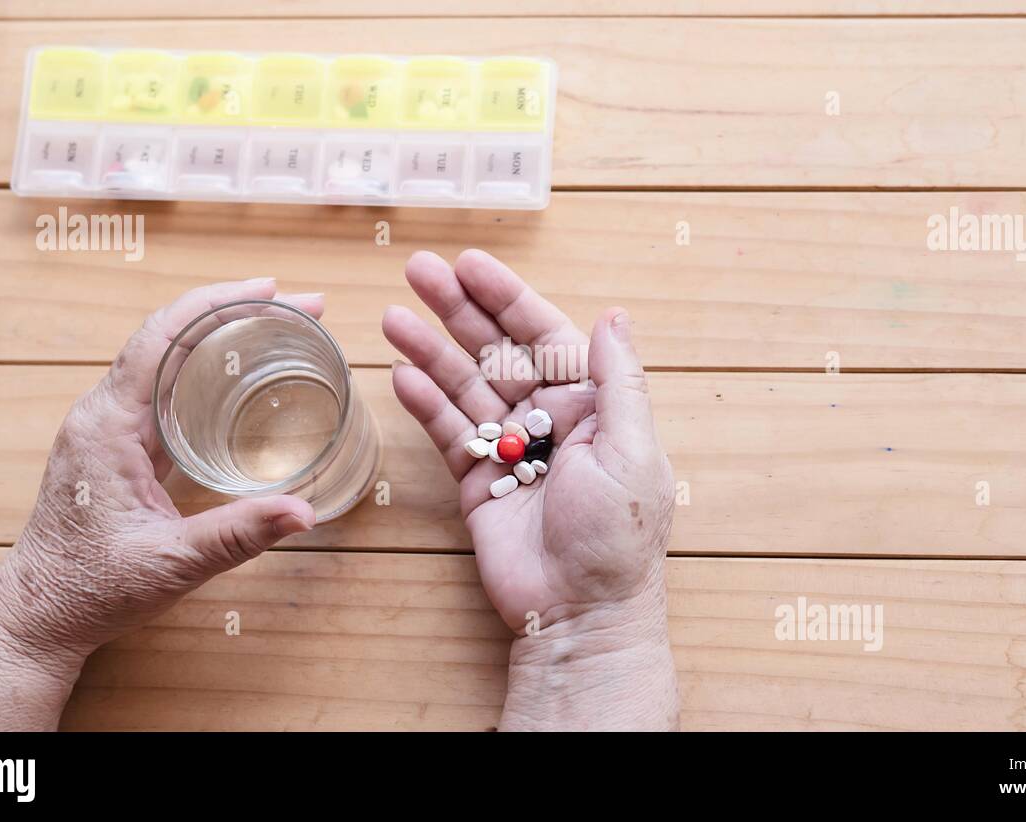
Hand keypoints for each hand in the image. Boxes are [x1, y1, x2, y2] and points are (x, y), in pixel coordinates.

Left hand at [0, 279, 321, 729]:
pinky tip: (242, 373)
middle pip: (169, 335)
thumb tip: (304, 513)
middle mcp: (101, 414)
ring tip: (281, 325)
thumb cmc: (90, 590)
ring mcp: (105, 427)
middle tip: (299, 306)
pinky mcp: (114, 444)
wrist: (37, 616)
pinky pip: (162, 386)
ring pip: (165, 357)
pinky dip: (205, 366)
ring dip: (221, 333)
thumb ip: (237, 535)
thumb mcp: (171, 564)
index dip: (217, 303)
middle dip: (235, 309)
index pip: (161, 338)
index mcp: (108, 426)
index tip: (271, 290)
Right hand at [383, 250, 679, 729]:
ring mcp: (510, 450)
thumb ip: (616, 380)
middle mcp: (548, 419)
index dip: (507, 298)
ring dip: (431, 350)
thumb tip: (614, 313)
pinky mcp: (477, 483)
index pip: (543, 335)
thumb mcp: (631, 450)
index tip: (470, 264)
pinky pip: (448, 433)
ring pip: (465, 387)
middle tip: (418, 269)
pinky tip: (400, 374)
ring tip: (393, 316)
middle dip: (459, 310)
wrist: (580, 613)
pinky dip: (425, 404)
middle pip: (497, 350)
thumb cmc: (617, 536)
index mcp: (591, 405)